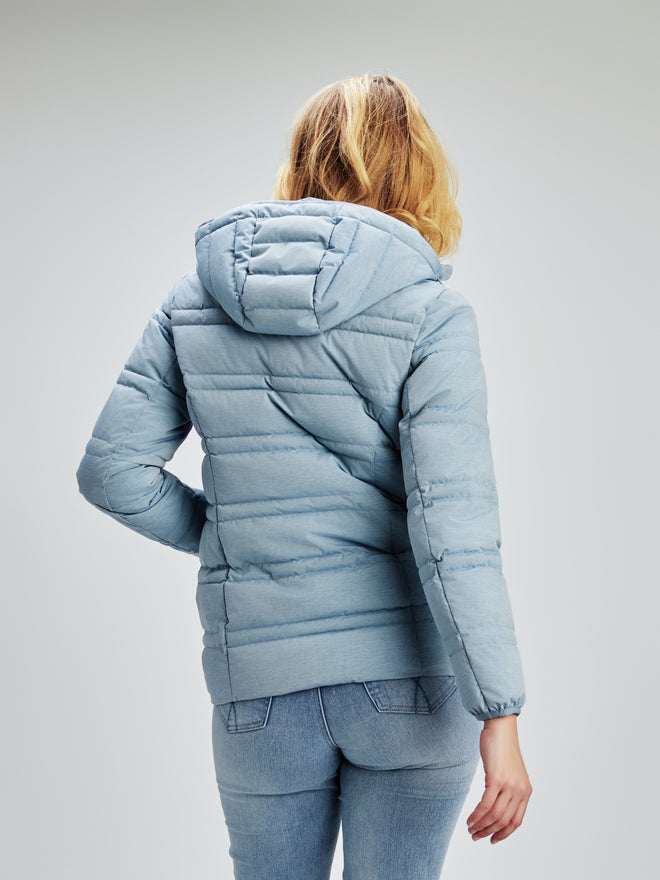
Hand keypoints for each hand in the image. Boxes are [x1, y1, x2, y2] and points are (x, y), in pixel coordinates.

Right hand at [466, 714, 531, 844]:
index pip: (516, 821)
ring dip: (480, 826)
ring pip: (494, 815)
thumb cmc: (502, 748)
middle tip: (476, 836)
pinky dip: (476, 815)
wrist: (501, 729)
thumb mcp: (511, 773)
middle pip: (503, 821)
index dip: (504, 834)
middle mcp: (520, 791)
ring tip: (470, 829)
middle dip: (488, 832)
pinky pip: (485, 805)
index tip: (493, 839)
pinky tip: (470, 819)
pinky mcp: (496, 779)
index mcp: (525, 791)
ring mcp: (509, 786)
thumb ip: (508, 790)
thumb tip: (494, 806)